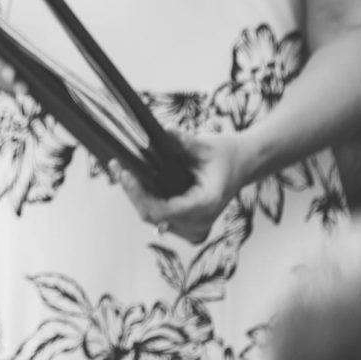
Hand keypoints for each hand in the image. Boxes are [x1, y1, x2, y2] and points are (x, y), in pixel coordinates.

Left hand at [119, 130, 254, 243]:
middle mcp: (201, 222)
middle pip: (153, 215)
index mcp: (207, 204)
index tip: (125, 173)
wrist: (244, 164)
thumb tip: (165, 131)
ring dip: (136, 196)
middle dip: (132, 192)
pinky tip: (135, 182)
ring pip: (153, 218)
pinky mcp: (189, 226)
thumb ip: (185, 142)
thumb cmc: (227, 154)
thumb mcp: (207, 146)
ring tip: (121, 171)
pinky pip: (160, 217)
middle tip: (117, 166)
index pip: (163, 210)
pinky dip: (146, 200)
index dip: (139, 194)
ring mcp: (195, 228)